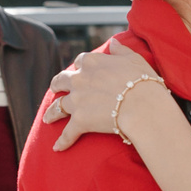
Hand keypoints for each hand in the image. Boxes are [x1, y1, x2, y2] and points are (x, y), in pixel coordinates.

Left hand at [45, 43, 167, 151]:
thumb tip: (114, 42)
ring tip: (47, 118)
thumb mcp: (134, 58)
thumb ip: (121, 49)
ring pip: (58, 106)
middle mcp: (80, 79)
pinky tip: (57, 148)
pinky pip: (67, 133)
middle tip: (55, 89)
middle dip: (57, 84)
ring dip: (52, 112)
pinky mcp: (80, 121)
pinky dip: (62, 141)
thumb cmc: (143, 81)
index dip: (81, 67)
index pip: (81, 61)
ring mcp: (77, 100)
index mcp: (92, 62)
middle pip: (61, 80)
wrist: (142, 106)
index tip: (81, 71)